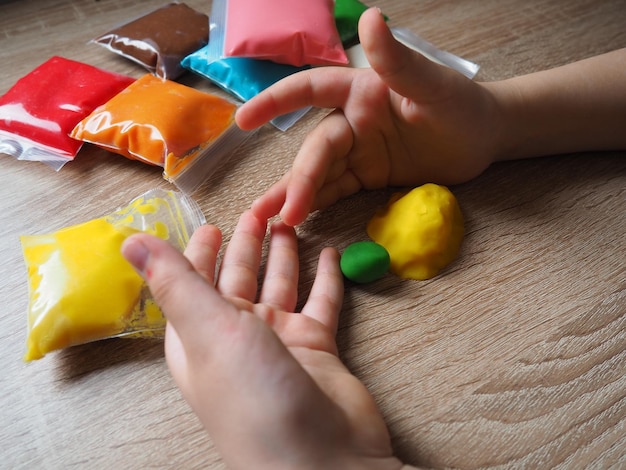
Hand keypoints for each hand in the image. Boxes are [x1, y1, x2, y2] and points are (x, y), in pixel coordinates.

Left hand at [122, 211, 403, 469]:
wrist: (320, 459)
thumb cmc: (254, 397)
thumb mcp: (208, 331)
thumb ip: (175, 282)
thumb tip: (132, 242)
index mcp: (200, 336)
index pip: (194, 283)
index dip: (198, 252)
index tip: (211, 223)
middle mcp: (237, 338)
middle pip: (240, 279)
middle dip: (248, 245)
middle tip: (260, 210)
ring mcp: (279, 343)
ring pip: (281, 285)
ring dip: (286, 255)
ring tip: (292, 222)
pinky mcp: (317, 348)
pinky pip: (322, 302)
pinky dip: (326, 278)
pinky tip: (332, 253)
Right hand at [236, 8, 498, 225]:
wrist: (483, 139)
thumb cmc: (461, 103)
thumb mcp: (432, 84)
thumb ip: (397, 60)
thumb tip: (370, 17)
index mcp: (360, 90)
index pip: (309, 90)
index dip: (275, 102)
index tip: (244, 120)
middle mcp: (352, 120)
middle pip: (316, 148)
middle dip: (299, 179)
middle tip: (284, 213)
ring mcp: (357, 150)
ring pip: (319, 172)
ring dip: (294, 195)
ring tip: (268, 221)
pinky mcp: (366, 176)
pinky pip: (336, 190)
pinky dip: (316, 204)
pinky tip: (294, 220)